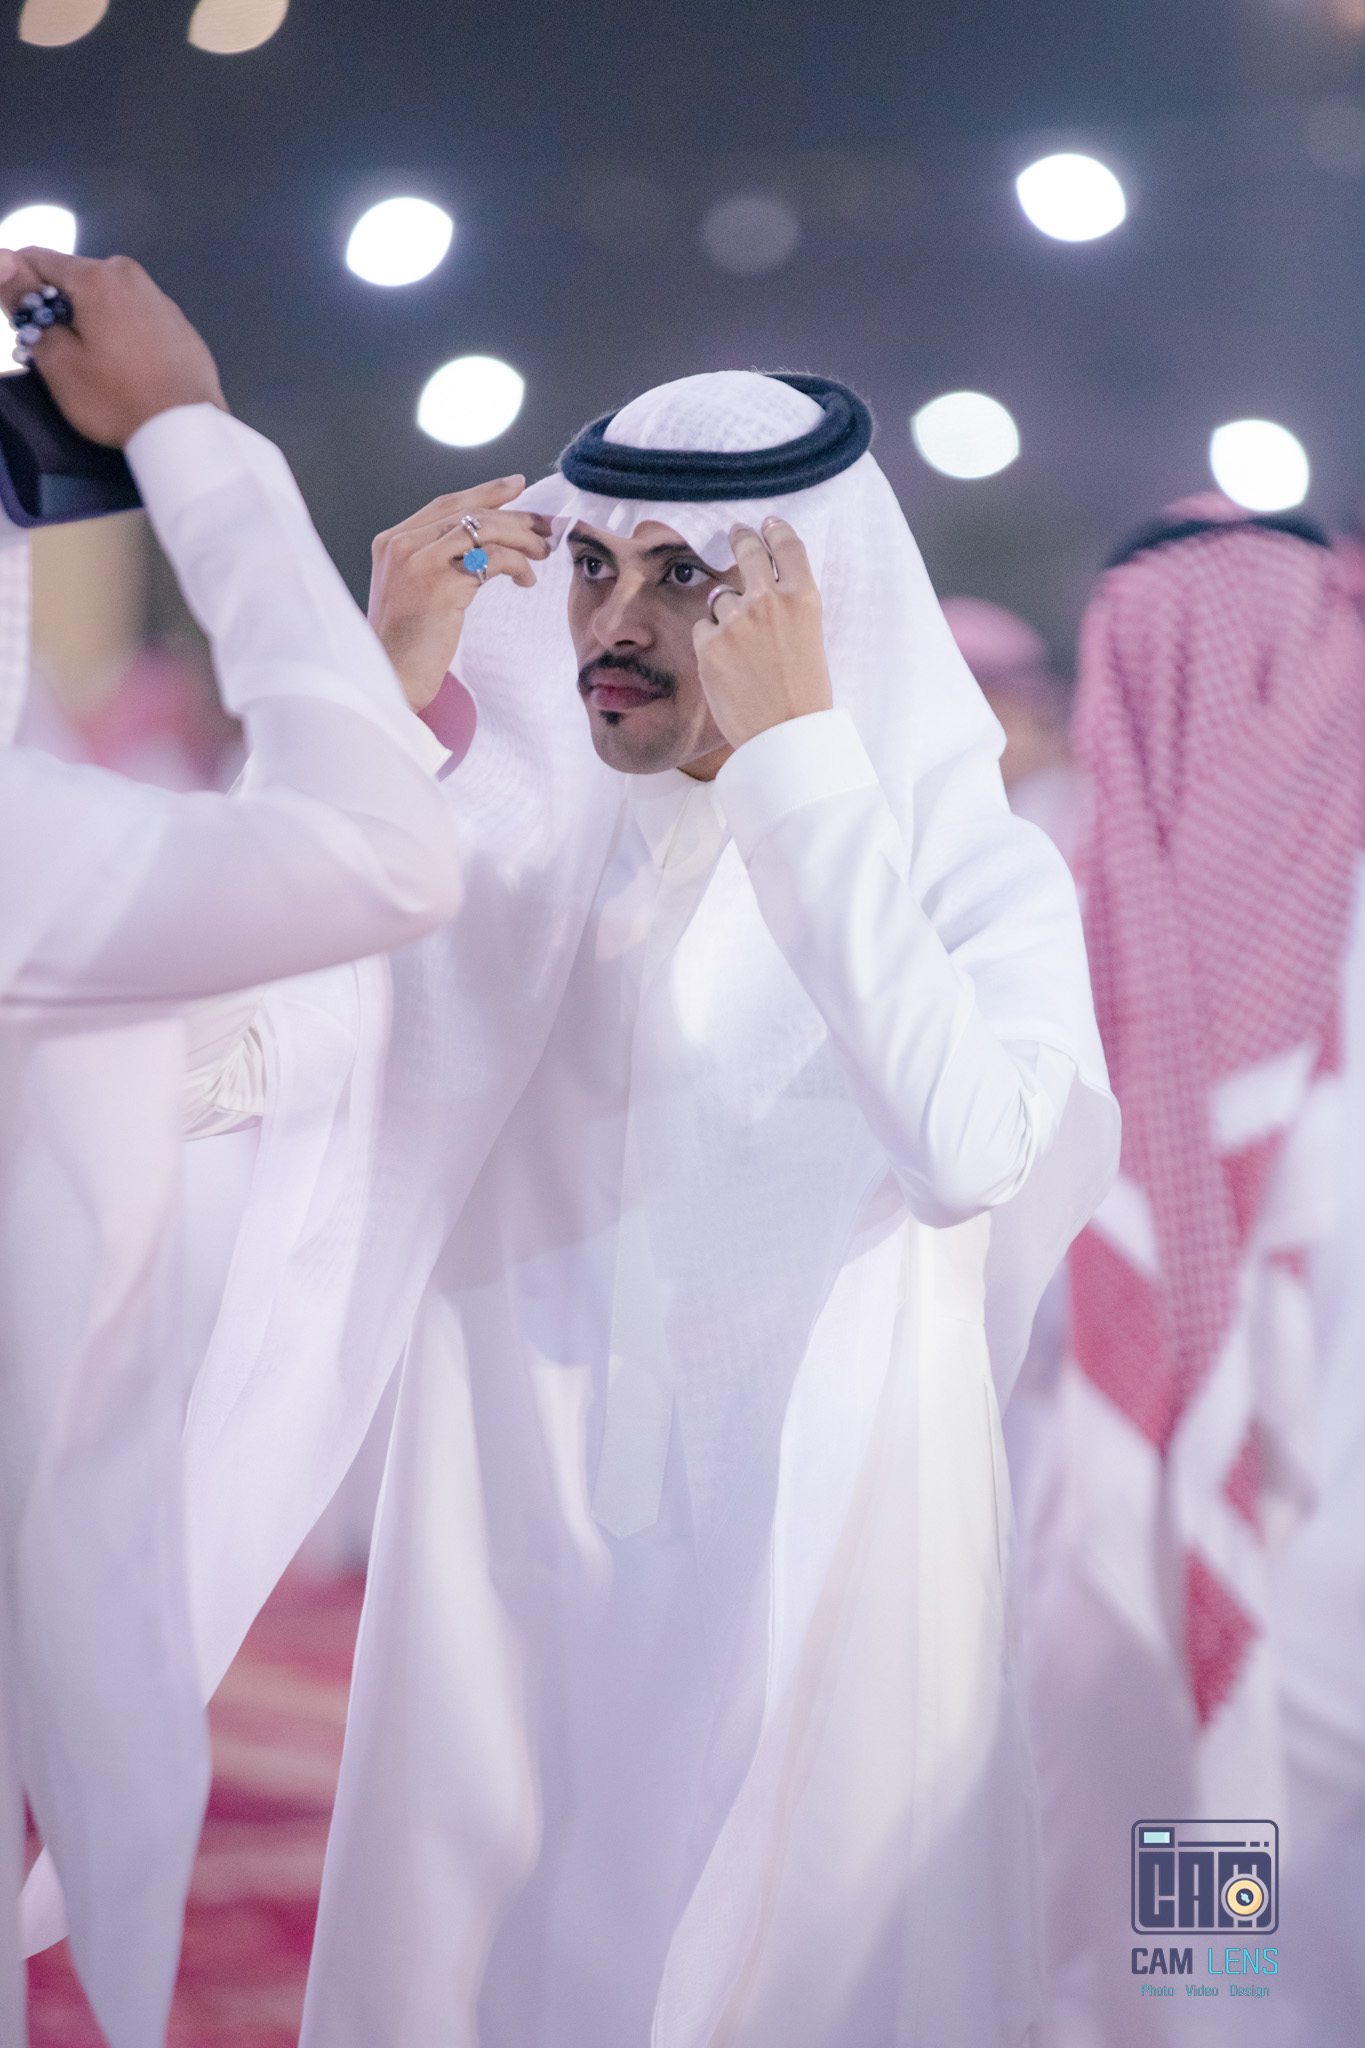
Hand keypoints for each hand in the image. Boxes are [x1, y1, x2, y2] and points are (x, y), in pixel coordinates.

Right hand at [0, 247, 226, 446]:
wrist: (188, 432)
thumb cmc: (117, 399)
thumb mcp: (58, 359)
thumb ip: (26, 306)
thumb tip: (5, 262)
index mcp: (97, 276)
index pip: (38, 258)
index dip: (19, 284)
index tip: (20, 318)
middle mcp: (131, 276)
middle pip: (75, 277)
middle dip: (57, 305)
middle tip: (54, 350)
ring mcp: (161, 299)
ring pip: (108, 298)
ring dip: (90, 319)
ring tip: (93, 364)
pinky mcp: (180, 326)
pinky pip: (137, 318)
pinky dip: (122, 332)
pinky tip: (126, 368)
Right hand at [368, 481, 551, 709]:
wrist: (391, 679)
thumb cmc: (407, 644)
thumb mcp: (412, 590)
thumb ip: (434, 561)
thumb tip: (482, 544)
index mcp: (392, 541)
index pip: (446, 504)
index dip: (486, 492)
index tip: (518, 485)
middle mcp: (402, 545)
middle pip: (470, 512)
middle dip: (515, 515)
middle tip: (546, 525)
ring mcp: (420, 563)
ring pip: (484, 530)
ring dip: (522, 538)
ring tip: (543, 552)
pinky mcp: (441, 586)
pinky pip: (492, 560)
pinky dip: (517, 564)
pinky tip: (526, 579)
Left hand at [691, 519, 831, 750]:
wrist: (785, 735)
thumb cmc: (804, 697)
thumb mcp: (810, 641)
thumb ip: (789, 611)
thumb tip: (766, 593)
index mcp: (803, 599)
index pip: (787, 546)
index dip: (775, 530)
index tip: (767, 524)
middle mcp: (768, 600)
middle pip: (748, 550)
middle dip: (741, 537)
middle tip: (736, 531)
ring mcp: (736, 620)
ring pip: (720, 598)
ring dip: (725, 614)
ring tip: (740, 648)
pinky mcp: (709, 643)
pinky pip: (703, 630)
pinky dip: (710, 644)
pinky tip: (726, 667)